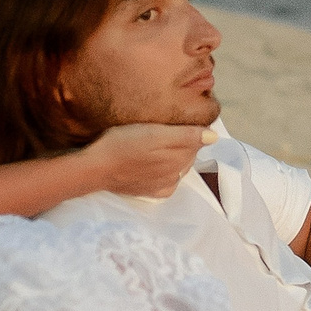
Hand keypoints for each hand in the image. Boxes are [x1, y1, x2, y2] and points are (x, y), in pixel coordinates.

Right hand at [75, 124, 213, 198]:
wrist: (95, 168)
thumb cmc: (123, 143)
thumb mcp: (154, 132)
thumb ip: (186, 136)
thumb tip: (214, 137)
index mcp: (181, 157)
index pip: (198, 139)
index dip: (189, 127)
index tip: (174, 119)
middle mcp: (178, 174)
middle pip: (189, 152)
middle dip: (182, 141)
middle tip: (160, 129)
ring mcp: (166, 185)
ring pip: (179, 165)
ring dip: (173, 154)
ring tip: (153, 144)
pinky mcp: (153, 192)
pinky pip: (169, 179)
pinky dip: (165, 170)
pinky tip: (151, 162)